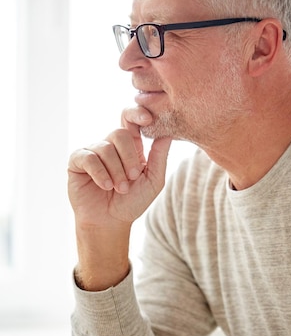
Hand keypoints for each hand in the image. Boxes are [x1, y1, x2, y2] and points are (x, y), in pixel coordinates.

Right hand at [68, 106, 171, 289]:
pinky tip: (105, 186)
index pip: (131, 119)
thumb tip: (168, 133)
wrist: (110, 222)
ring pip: (106, 147)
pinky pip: (89, 158)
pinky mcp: (77, 161)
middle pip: (120, 133)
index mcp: (131, 145)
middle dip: (129, 157)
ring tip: (120, 188)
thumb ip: (160, 157)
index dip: (138, 113)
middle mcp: (111, 145)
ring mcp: (93, 151)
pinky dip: (100, 173)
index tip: (148, 118)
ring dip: (116, 171)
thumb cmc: (133, 202)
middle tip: (133, 177)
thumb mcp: (154, 181)